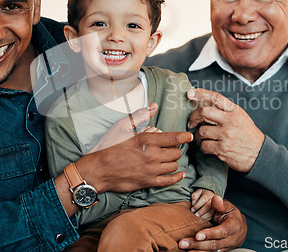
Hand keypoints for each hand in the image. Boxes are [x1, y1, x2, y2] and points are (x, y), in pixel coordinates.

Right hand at [76, 103, 192, 193]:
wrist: (98, 170)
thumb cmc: (109, 147)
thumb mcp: (122, 126)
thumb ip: (140, 115)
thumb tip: (153, 106)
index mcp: (147, 140)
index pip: (174, 138)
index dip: (184, 137)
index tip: (189, 136)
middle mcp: (152, 155)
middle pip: (176, 152)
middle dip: (175, 149)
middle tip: (170, 147)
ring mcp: (151, 170)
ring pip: (174, 165)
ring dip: (173, 161)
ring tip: (168, 158)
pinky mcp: (148, 182)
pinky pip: (169, 181)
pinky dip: (176, 177)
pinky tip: (179, 174)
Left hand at [179, 195, 246, 251]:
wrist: (240, 227)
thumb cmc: (232, 215)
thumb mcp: (228, 207)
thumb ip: (220, 204)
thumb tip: (215, 199)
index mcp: (234, 226)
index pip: (222, 232)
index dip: (210, 234)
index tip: (197, 235)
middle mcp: (231, 239)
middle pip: (214, 244)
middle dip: (198, 244)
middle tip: (183, 243)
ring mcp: (226, 247)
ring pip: (212, 251)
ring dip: (197, 251)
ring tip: (184, 248)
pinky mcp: (221, 251)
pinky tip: (190, 251)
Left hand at [187, 88, 264, 172]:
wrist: (260, 155)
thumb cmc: (248, 136)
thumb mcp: (241, 118)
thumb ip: (226, 111)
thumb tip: (205, 106)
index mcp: (235, 111)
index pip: (216, 98)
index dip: (201, 93)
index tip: (190, 93)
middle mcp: (231, 121)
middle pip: (204, 113)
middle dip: (193, 117)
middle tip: (192, 123)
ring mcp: (226, 135)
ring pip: (201, 132)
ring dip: (198, 136)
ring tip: (203, 139)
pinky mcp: (223, 149)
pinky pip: (204, 146)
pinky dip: (203, 147)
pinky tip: (207, 147)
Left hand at [191, 188, 214, 220]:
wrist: (210, 195)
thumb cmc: (202, 194)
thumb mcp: (197, 192)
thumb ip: (195, 196)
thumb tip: (193, 203)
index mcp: (208, 194)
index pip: (203, 199)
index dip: (197, 205)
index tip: (192, 209)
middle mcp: (213, 200)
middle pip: (208, 206)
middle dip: (201, 211)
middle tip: (195, 215)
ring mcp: (216, 206)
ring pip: (211, 212)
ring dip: (204, 216)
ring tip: (198, 218)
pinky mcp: (216, 212)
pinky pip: (212, 216)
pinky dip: (207, 218)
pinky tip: (202, 219)